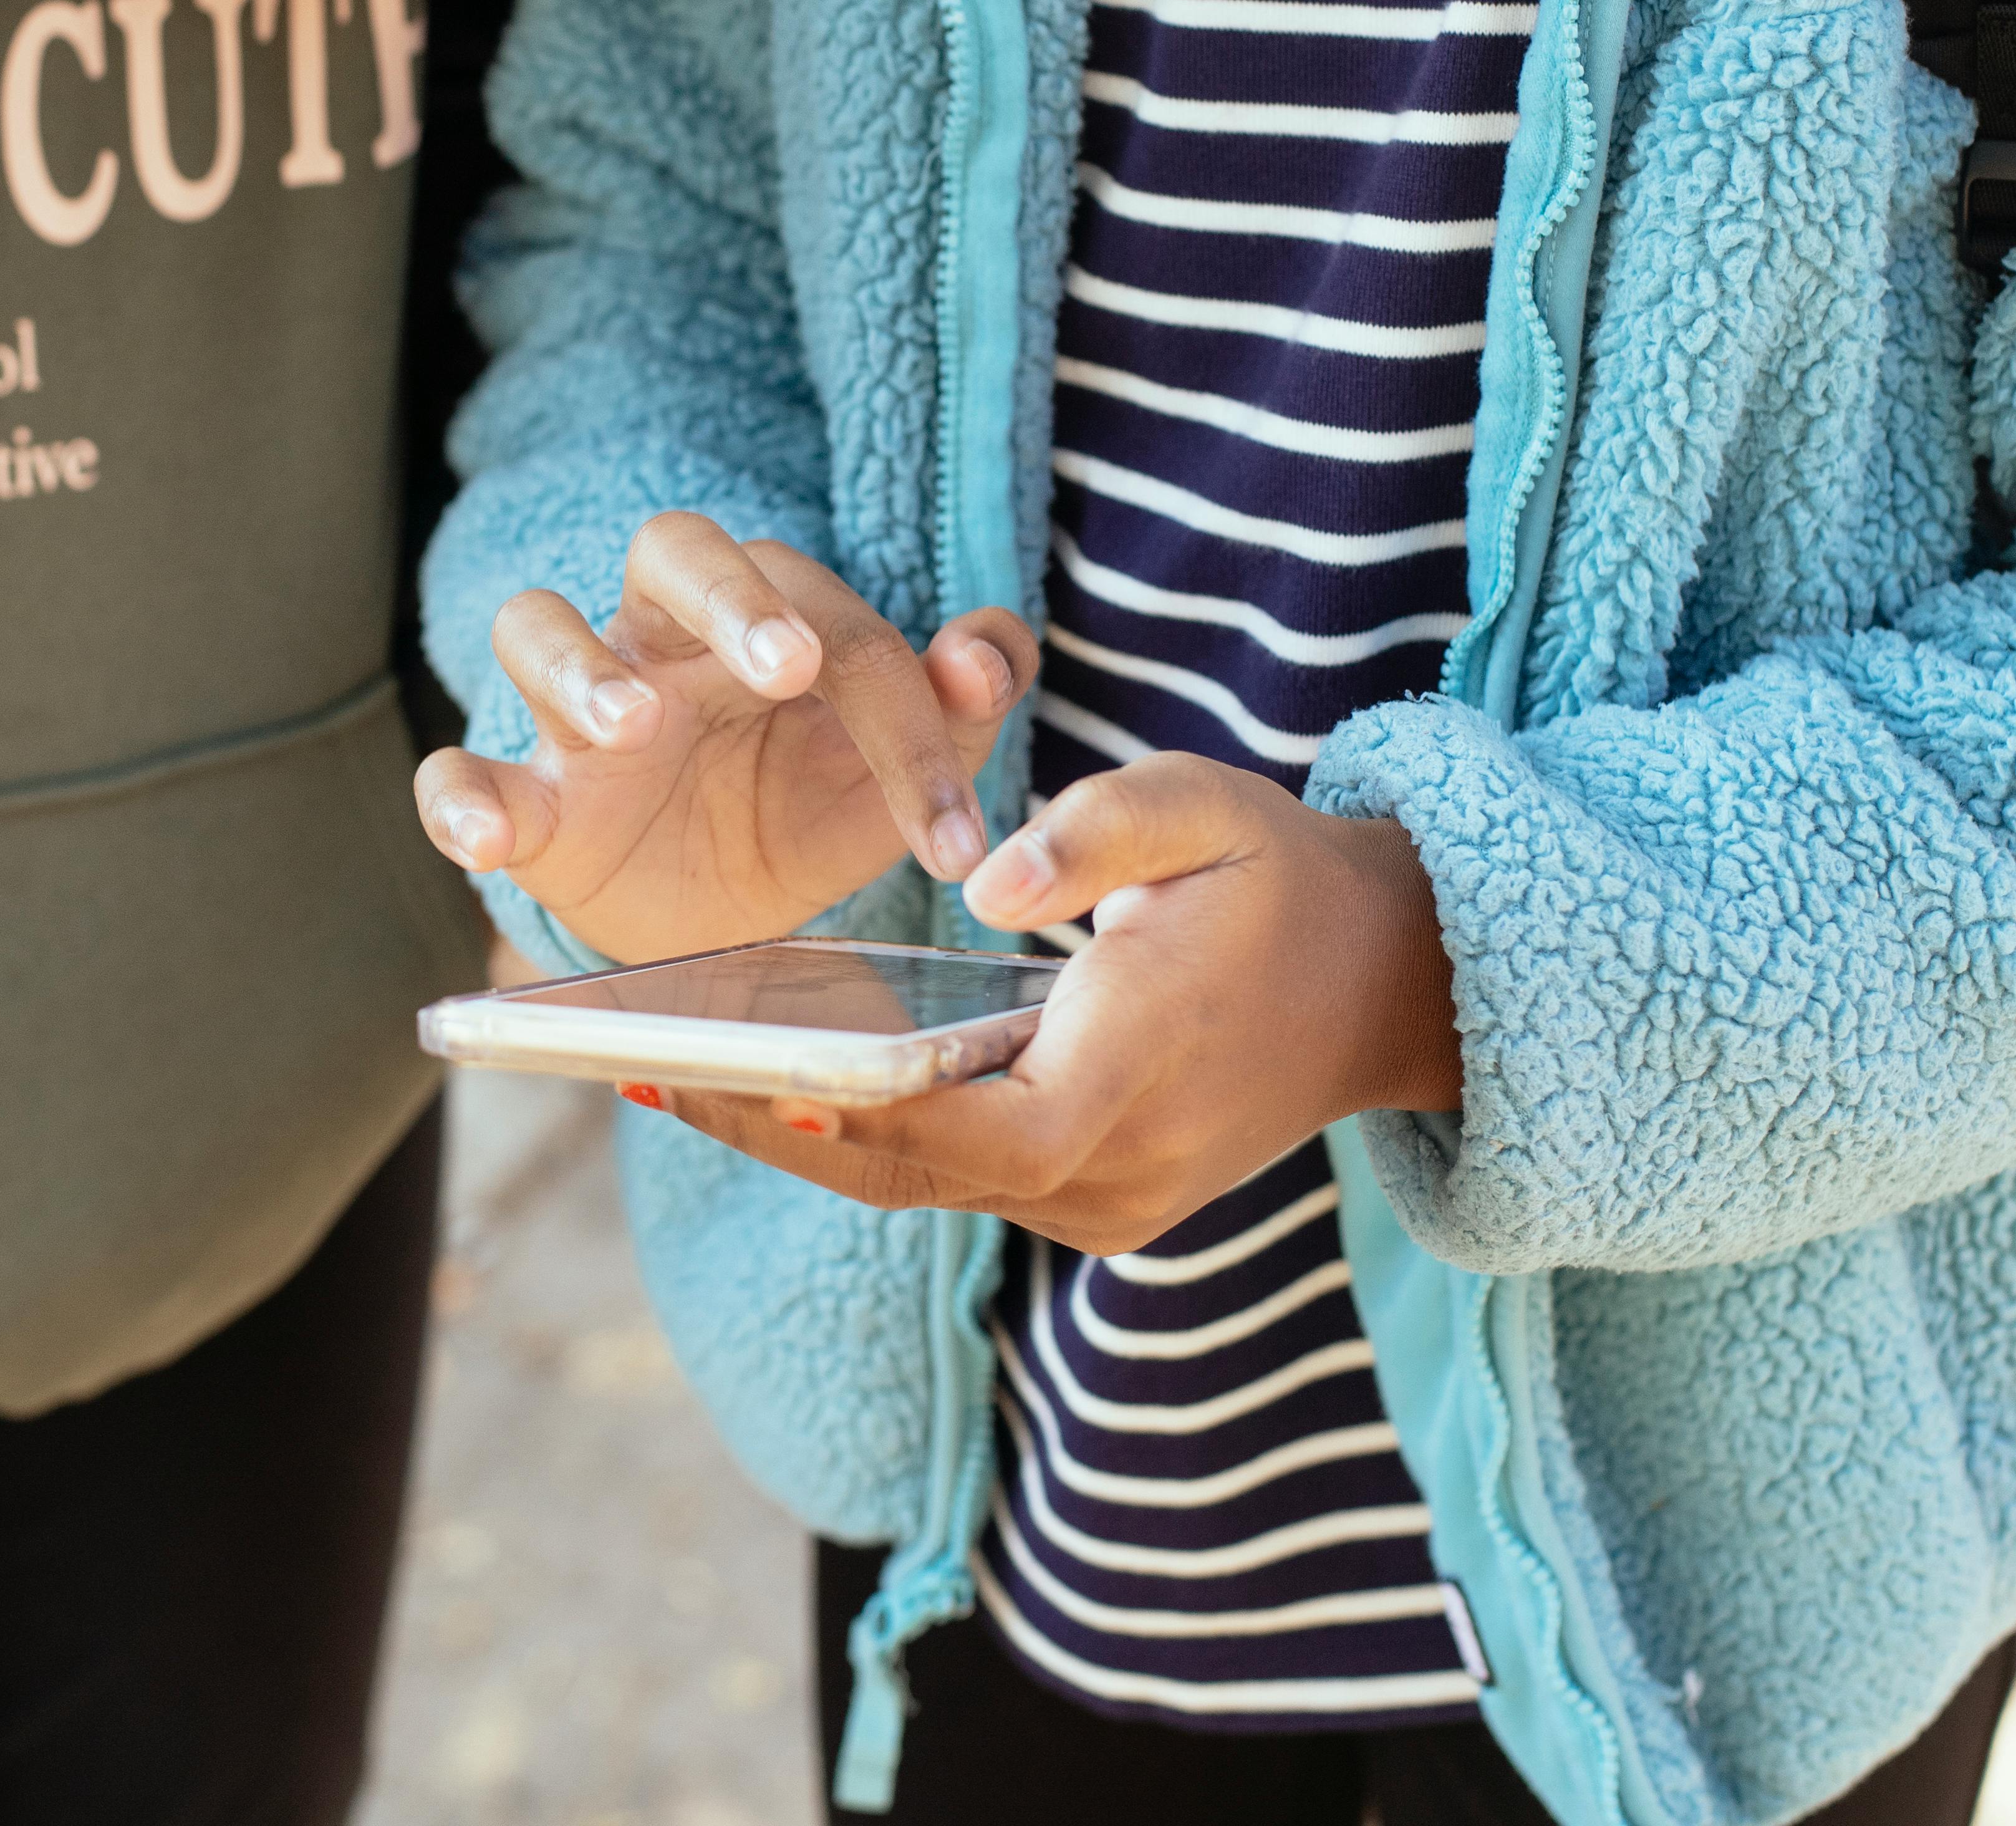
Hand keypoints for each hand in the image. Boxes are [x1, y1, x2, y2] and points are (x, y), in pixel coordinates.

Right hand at [411, 513, 1036, 962]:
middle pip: (670, 549)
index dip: (905, 714)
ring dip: (581, 667)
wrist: (718, 928)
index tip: (953, 834)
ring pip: (535, 626)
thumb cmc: (803, 812)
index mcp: (762, 622)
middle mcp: (661, 642)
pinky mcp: (523, 803)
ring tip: (629, 723)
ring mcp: (574, 719)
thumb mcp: (901, 775)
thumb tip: (982, 655)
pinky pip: (454, 775)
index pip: (832, 620)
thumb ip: (963, 705)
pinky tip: (489, 839)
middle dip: (730, 597)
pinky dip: (458, 799)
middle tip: (787, 665)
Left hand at [631, 753, 1459, 1252]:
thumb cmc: (1278, 877)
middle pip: (906, 1170)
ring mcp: (1102, 1206)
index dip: (837, 1105)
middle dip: (766, 1120)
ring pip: (917, 1184)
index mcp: (1128, 1081)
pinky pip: (954, 1177)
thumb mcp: (1207, 809)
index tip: (724, 1069)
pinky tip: (773, 1076)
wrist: (1384, 982)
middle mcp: (1109, 1176)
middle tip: (631, 1063)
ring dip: (797, 1131)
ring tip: (664, 1068)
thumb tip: (995, 882)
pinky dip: (863, 1134)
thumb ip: (1100, 831)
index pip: (958, 1123)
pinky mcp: (1091, 1202)